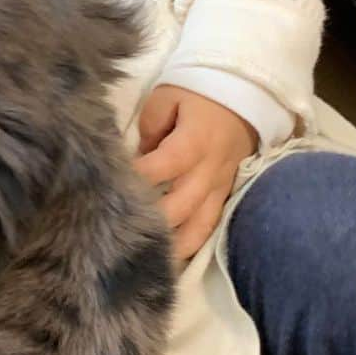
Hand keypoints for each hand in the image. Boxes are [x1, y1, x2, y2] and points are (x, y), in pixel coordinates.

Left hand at [133, 86, 257, 261]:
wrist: (247, 94)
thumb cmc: (199, 92)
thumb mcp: (167, 96)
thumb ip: (149, 126)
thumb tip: (138, 156)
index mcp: (194, 142)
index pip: (161, 168)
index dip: (136, 179)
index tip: (109, 187)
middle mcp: (209, 171)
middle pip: (179, 207)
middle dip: (150, 223)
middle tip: (119, 232)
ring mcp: (220, 188)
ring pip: (198, 228)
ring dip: (172, 247)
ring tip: (146, 262)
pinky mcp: (225, 196)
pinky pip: (210, 227)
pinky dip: (190, 244)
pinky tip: (169, 260)